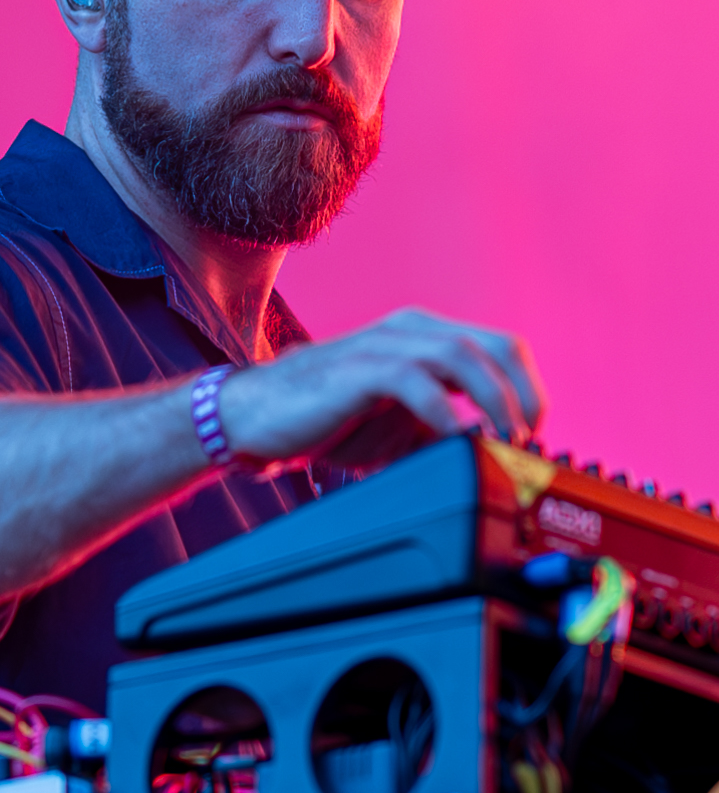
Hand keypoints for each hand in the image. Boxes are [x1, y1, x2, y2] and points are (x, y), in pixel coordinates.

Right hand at [220, 308, 544, 470]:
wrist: (257, 419)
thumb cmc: (329, 422)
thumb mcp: (403, 428)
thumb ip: (448, 431)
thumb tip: (497, 461)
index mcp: (426, 338)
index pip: (502, 347)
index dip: (530, 390)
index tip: (535, 435)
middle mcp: (411, 332)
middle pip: (495, 344)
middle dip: (523, 394)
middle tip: (527, 441)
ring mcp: (383, 346)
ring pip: (461, 355)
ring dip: (493, 399)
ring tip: (501, 440)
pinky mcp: (356, 369)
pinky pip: (412, 379)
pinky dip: (441, 411)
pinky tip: (450, 439)